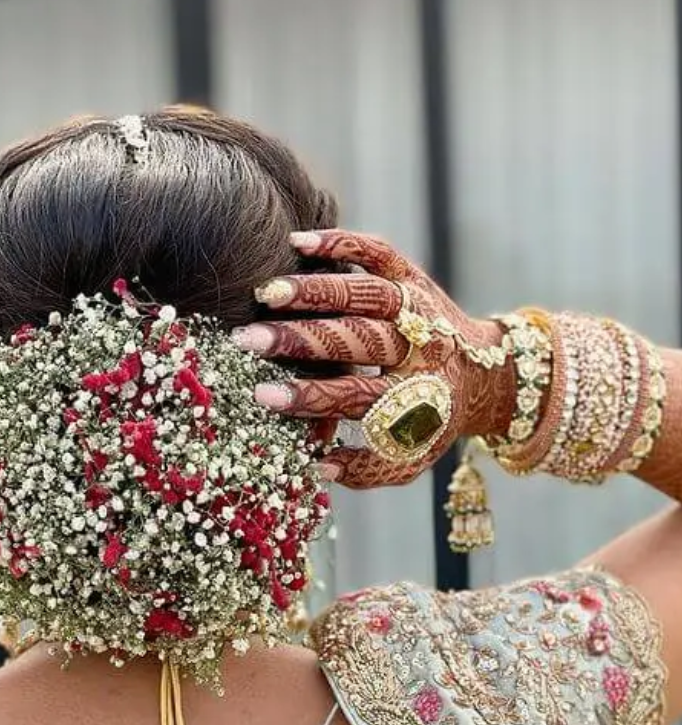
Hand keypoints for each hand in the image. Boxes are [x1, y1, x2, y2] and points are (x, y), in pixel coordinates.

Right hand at [236, 229, 515, 488]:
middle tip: (249, 341)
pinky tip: (298, 243)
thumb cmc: (429, 421)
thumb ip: (364, 470)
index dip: (309, 396)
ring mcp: (418, 307)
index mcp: (415, 396)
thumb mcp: (407, 458)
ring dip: (314, 291)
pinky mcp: (415, 277)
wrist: (486, 375)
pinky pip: (379, 253)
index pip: (354, 395)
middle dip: (301, 340)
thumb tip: (317, 465)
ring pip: (366, 293)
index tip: (263, 395)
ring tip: (266, 293)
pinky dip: (342, 244)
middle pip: (357, 340)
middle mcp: (420, 349)